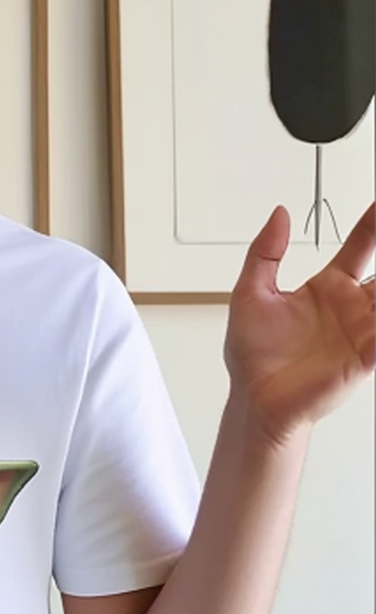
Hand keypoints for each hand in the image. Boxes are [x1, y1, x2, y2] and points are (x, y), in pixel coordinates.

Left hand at [225, 202, 374, 444]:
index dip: (372, 224)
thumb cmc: (252, 355)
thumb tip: (278, 214)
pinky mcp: (366, 358)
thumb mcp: (250, 294)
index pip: (359, 247)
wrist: (255, 399)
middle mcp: (350, 307)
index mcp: (327, 287)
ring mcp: (362, 331)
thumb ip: (264, 252)